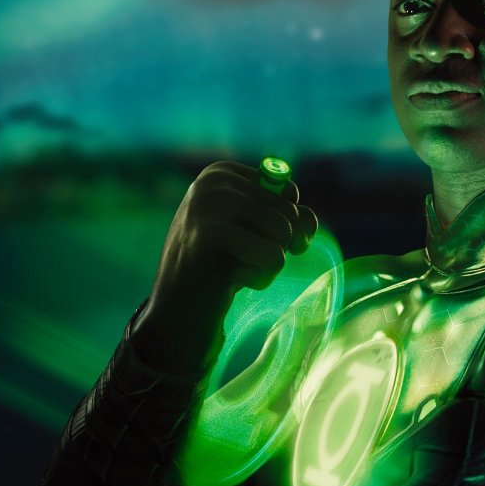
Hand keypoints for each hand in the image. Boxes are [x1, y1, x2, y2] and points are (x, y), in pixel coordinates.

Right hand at [133, 161, 317, 371]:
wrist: (178, 312)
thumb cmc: (222, 270)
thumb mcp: (259, 236)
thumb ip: (293, 219)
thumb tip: (306, 221)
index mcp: (223, 173)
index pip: (289, 194)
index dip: (286, 227)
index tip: (254, 244)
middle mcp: (213, 180)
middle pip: (289, 213)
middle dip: (276, 247)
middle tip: (239, 263)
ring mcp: (207, 204)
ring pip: (284, 232)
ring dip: (269, 264)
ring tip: (235, 271)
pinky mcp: (208, 233)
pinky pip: (273, 255)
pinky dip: (261, 278)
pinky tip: (231, 282)